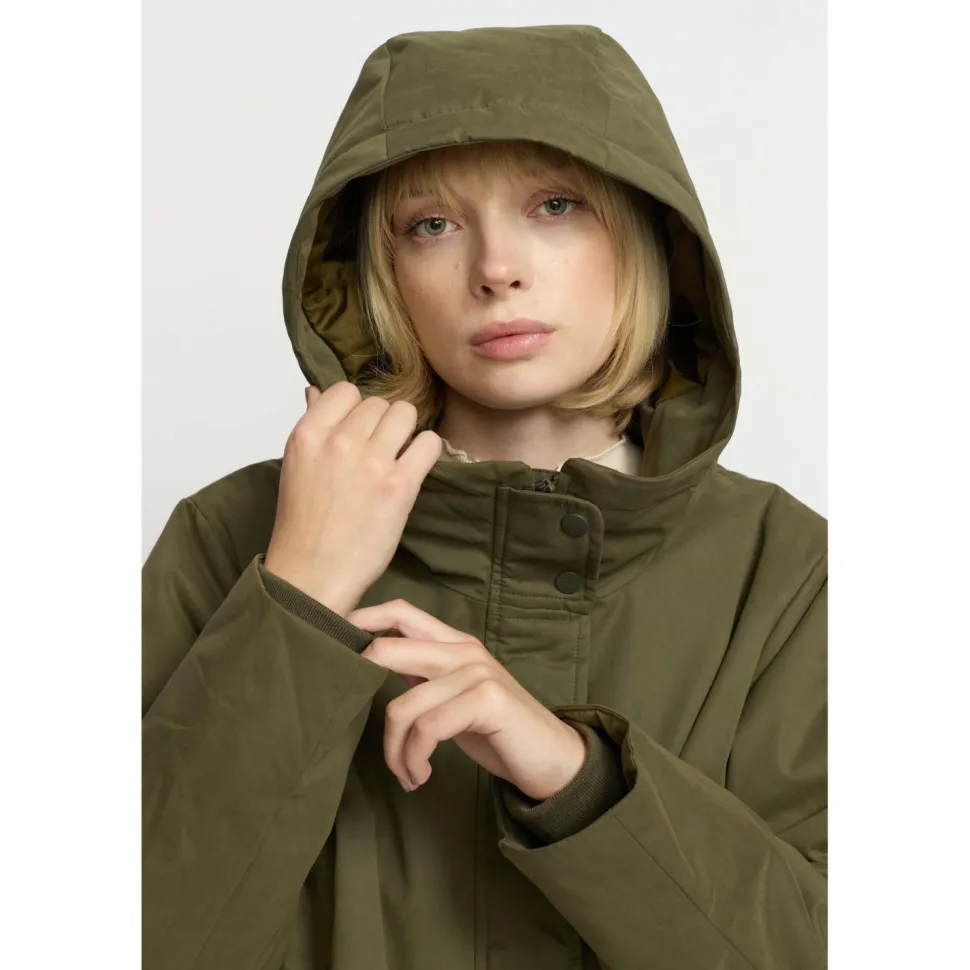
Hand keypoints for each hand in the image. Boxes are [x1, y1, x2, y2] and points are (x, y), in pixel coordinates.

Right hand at [264, 382, 441, 616]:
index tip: (360, 431)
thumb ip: (313, 425)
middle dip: (383, 424)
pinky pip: (428, 443)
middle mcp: (338, 442)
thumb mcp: (298, 466)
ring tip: (398, 458)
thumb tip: (316, 391)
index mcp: (307, 435)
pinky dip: (427, 451)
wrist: (312, 575)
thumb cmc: (304, 526)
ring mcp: (370, 463)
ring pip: (405, 415)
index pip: (345, 391)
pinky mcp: (399, 485)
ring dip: (406, 433)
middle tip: (380, 452)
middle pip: (379, 404)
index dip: (357, 409)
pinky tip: (414, 467)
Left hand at [348, 599, 587, 798]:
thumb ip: (422, 678)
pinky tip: (420, 775)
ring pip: (402, 704)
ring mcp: (476, 672)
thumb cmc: (498, 732)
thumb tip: (372, 668)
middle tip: (353, 724)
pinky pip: (427, 729)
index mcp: (454, 642)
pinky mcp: (486, 701)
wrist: (554, 760)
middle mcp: (463, 649)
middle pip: (388, 649)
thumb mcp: (454, 699)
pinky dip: (414, 759)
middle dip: (359, 688)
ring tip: (407, 773)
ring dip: (394, 751)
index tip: (328, 642)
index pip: (400, 612)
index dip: (361, 619)